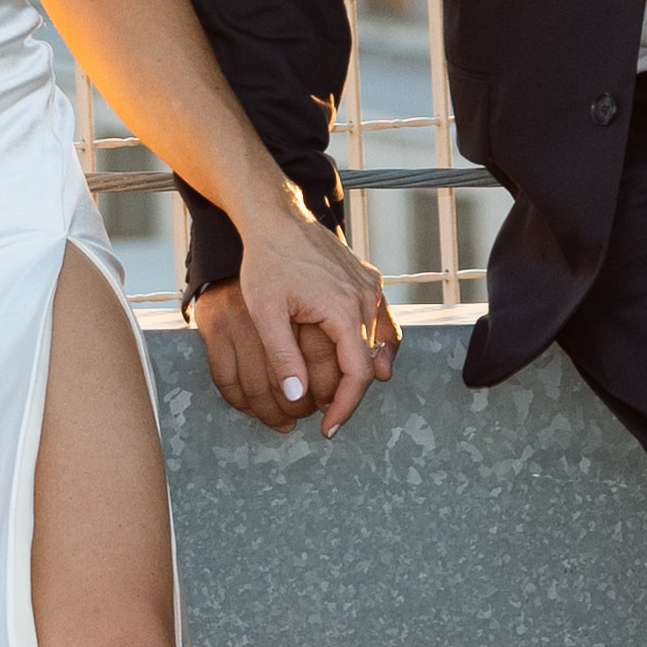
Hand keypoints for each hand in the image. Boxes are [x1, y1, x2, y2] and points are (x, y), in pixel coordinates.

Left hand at [219, 216, 392, 439]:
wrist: (276, 218)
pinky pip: (381, 319)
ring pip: (378, 342)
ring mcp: (370, 287)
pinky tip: (369, 359)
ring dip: (363, 370)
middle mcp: (365, 298)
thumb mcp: (265, 313)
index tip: (328, 428)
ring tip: (342, 395)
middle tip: (325, 414)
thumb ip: (282, 357)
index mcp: (343, 310)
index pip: (358, 374)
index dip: (345, 407)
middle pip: (369, 362)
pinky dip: (377, 343)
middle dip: (349, 392)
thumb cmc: (266, 262)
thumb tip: (297, 397)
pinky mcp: (368, 278)